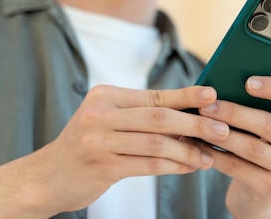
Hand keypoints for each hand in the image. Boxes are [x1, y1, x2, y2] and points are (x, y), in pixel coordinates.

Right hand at [38, 85, 229, 213]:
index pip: (155, 95)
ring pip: (156, 143)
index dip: (186, 96)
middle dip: (195, 123)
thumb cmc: (89, 144)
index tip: (213, 95)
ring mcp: (98, 141)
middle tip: (222, 130)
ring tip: (209, 156)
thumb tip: (192, 113)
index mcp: (106, 96)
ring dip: (188, 150)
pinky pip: (147, 165)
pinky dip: (173, 166)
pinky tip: (189, 167)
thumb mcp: (108, 120)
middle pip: (159, 117)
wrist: (48, 176)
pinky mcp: (101, 167)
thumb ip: (142, 114)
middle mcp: (100, 114)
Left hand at [195, 76, 270, 218]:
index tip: (248, 82)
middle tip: (207, 106)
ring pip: (253, 147)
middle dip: (235, 113)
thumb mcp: (264, 128)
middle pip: (270, 124)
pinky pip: (239, 168)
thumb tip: (222, 83)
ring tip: (199, 124)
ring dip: (222, 134)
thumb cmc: (257, 147)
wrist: (259, 197)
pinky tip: (198, 146)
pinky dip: (216, 155)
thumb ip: (256, 107)